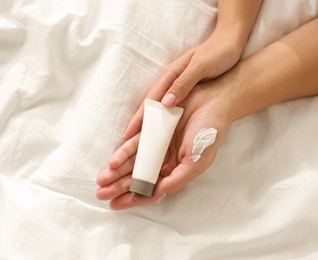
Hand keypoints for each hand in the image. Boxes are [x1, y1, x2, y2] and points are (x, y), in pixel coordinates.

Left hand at [96, 80, 232, 209]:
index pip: (150, 189)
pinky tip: (113, 161)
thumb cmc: (209, 134)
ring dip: (116, 171)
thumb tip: (157, 194)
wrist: (214, 103)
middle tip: (100, 193)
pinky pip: (135, 142)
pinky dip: (124, 152)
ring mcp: (156, 145)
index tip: (115, 204)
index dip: (133, 198)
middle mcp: (163, 160)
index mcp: (174, 171)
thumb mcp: (197, 163)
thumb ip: (177, 179)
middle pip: (136, 177)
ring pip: (132, 161)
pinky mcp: (152, 128)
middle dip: (118, 186)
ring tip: (101, 179)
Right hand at [123, 30, 243, 139]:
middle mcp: (170, 81)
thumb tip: (165, 102)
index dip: (139, 118)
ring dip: (149, 123)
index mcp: (170, 75)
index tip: (128, 134)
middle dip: (138, 124)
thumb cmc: (218, 53)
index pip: (150, 100)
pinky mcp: (185, 89)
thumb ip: (183, 83)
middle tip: (128, 142)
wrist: (230, 41)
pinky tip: (161, 129)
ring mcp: (177, 85)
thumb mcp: (201, 67)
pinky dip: (163, 119)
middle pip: (150, 106)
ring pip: (158, 108)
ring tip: (141, 141)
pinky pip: (169, 107)